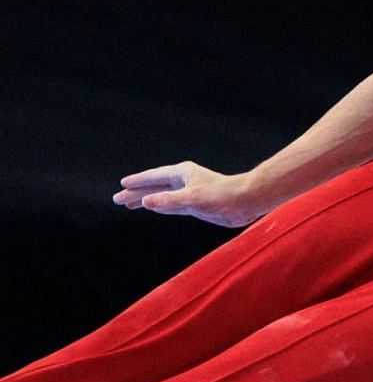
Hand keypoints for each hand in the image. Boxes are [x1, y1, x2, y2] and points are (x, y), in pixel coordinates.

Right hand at [114, 162, 265, 227]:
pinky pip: (171, 205)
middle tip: (117, 199)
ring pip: (161, 196)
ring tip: (128, 204)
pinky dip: (160, 206)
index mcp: (182, 173)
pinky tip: (152, 208)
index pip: (154, 177)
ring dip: (146, 200)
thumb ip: (169, 201)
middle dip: (136, 193)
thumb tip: (146, 201)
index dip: (138, 182)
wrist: (246, 202)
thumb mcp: (192, 199)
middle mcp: (184, 181)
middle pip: (154, 187)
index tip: (123, 185)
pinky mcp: (196, 204)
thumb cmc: (222, 196)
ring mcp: (189, 193)